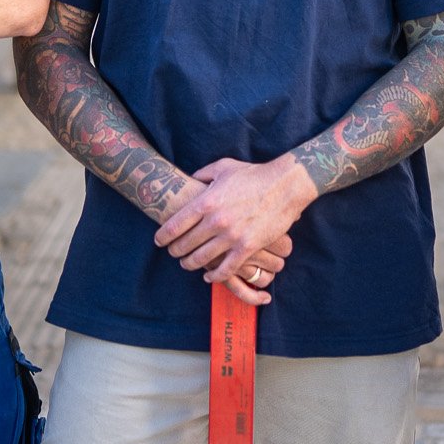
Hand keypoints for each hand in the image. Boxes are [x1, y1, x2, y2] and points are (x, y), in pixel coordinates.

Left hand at [154, 156, 312, 294]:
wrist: (284, 185)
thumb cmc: (253, 175)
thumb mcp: (223, 167)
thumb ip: (202, 174)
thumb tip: (189, 179)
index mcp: (206, 201)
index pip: (175, 225)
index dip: (163, 236)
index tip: (158, 241)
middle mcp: (215, 221)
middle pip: (184, 244)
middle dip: (175, 251)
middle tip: (173, 253)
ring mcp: (231, 236)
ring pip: (201, 259)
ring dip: (190, 264)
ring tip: (187, 264)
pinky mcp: (247, 247)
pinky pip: (226, 269)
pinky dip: (214, 276)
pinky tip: (209, 276)